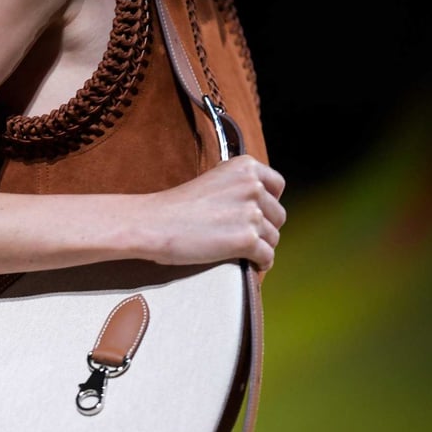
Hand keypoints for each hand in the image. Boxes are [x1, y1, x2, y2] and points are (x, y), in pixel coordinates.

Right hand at [140, 155, 285, 271]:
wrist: (153, 223)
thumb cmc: (174, 207)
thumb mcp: (211, 180)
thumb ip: (236, 186)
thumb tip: (253, 204)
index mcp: (245, 167)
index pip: (277, 185)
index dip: (268, 202)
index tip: (257, 213)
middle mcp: (253, 187)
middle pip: (278, 215)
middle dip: (265, 227)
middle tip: (244, 236)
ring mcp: (252, 213)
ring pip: (273, 238)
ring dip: (260, 247)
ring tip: (241, 252)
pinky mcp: (247, 240)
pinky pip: (267, 257)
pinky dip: (260, 263)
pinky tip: (250, 264)